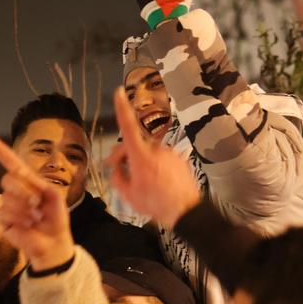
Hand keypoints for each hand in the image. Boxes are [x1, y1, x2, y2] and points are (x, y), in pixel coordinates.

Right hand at [0, 133, 73, 269]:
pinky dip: (19, 218)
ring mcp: (6, 204)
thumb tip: (21, 178)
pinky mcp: (2, 219)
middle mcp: (15, 190)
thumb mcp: (54, 195)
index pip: (10, 162)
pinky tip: (27, 225)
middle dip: (25, 191)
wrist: (53, 242)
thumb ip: (39, 182)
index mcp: (28, 181)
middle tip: (38, 203)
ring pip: (7, 197)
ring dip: (25, 208)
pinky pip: (5, 212)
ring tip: (36, 217)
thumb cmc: (55, 218)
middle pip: (8, 179)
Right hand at [105, 89, 201, 226]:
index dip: (122, 108)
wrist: (186, 211)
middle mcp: (156, 150)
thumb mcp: (128, 195)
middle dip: (124, 154)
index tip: (119, 92)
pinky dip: (156, 166)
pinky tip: (157, 182)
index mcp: (141, 156)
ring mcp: (170, 153)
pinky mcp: (179, 159)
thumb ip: (118, 177)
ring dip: (142, 162)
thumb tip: (117, 169)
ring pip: (149, 152)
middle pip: (135, 144)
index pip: (129, 127)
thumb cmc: (156, 203)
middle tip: (118, 170)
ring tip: (142, 182)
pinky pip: (162, 158)